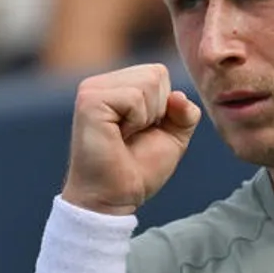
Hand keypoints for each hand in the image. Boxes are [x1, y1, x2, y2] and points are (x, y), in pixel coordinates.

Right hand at [62, 63, 202, 215]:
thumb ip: (184, 112)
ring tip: (124, 137)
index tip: (142, 132)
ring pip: (148, 83)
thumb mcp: (172, 137)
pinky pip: (135, 97)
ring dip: (146, 117)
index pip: (159, 74)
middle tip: (132, 136)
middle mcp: (101, 83)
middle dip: (158, 111)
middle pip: (156, 74)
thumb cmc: (137, 170)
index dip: (164, 108)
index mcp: (117, 86)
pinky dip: (137, 121)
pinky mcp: (89, 101)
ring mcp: (92, 90)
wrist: (114, 199)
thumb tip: (178, 96)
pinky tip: (118, 137)